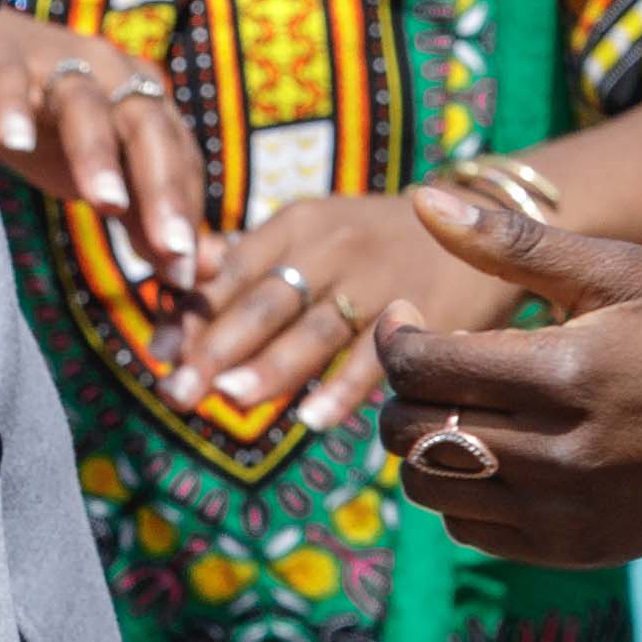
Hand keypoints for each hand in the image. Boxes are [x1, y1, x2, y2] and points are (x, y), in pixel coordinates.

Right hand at [0, 15, 204, 286]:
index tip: (185, 272)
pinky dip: (13, 108)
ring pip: (83, 105)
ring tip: (106, 204)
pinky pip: (9, 81)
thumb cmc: (51, 127)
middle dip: (162, 187)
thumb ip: (145, 223)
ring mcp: (54, 62)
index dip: (185, 211)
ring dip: (98, 152)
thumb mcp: (102, 177)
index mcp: (144, 100)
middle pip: (146, 126)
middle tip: (170, 248)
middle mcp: (110, 73)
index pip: (178, 155)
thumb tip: (194, 277)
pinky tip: (16, 142)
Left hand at [166, 189, 516, 431]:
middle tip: (177, 391)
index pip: (233, 270)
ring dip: (273, 366)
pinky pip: (377, 356)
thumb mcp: (314, 230)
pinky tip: (311, 421)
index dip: (192, 313)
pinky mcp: (424, 310)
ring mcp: (381, 278)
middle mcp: (335, 246)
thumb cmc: (377, 239)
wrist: (484, 220)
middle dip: (217, 348)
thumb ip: (248, 259)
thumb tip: (173, 281)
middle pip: (266, 301)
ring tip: (232, 400)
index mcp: (298, 224)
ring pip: (317, 328)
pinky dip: (344, 389)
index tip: (157, 353)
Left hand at [378, 183, 641, 564]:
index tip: (409, 318)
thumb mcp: (621, 268)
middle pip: (414, 434)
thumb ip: (515, 241)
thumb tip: (420, 199)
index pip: (423, 367)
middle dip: (401, 391)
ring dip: (424, 445)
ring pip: (431, 489)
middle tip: (428, 361)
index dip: (396, 337)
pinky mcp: (578, 549)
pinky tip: (496, 450)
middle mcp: (564, 454)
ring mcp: (570, 513)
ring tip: (461, 406)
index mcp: (569, 372)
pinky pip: (474, 531)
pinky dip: (462, 492)